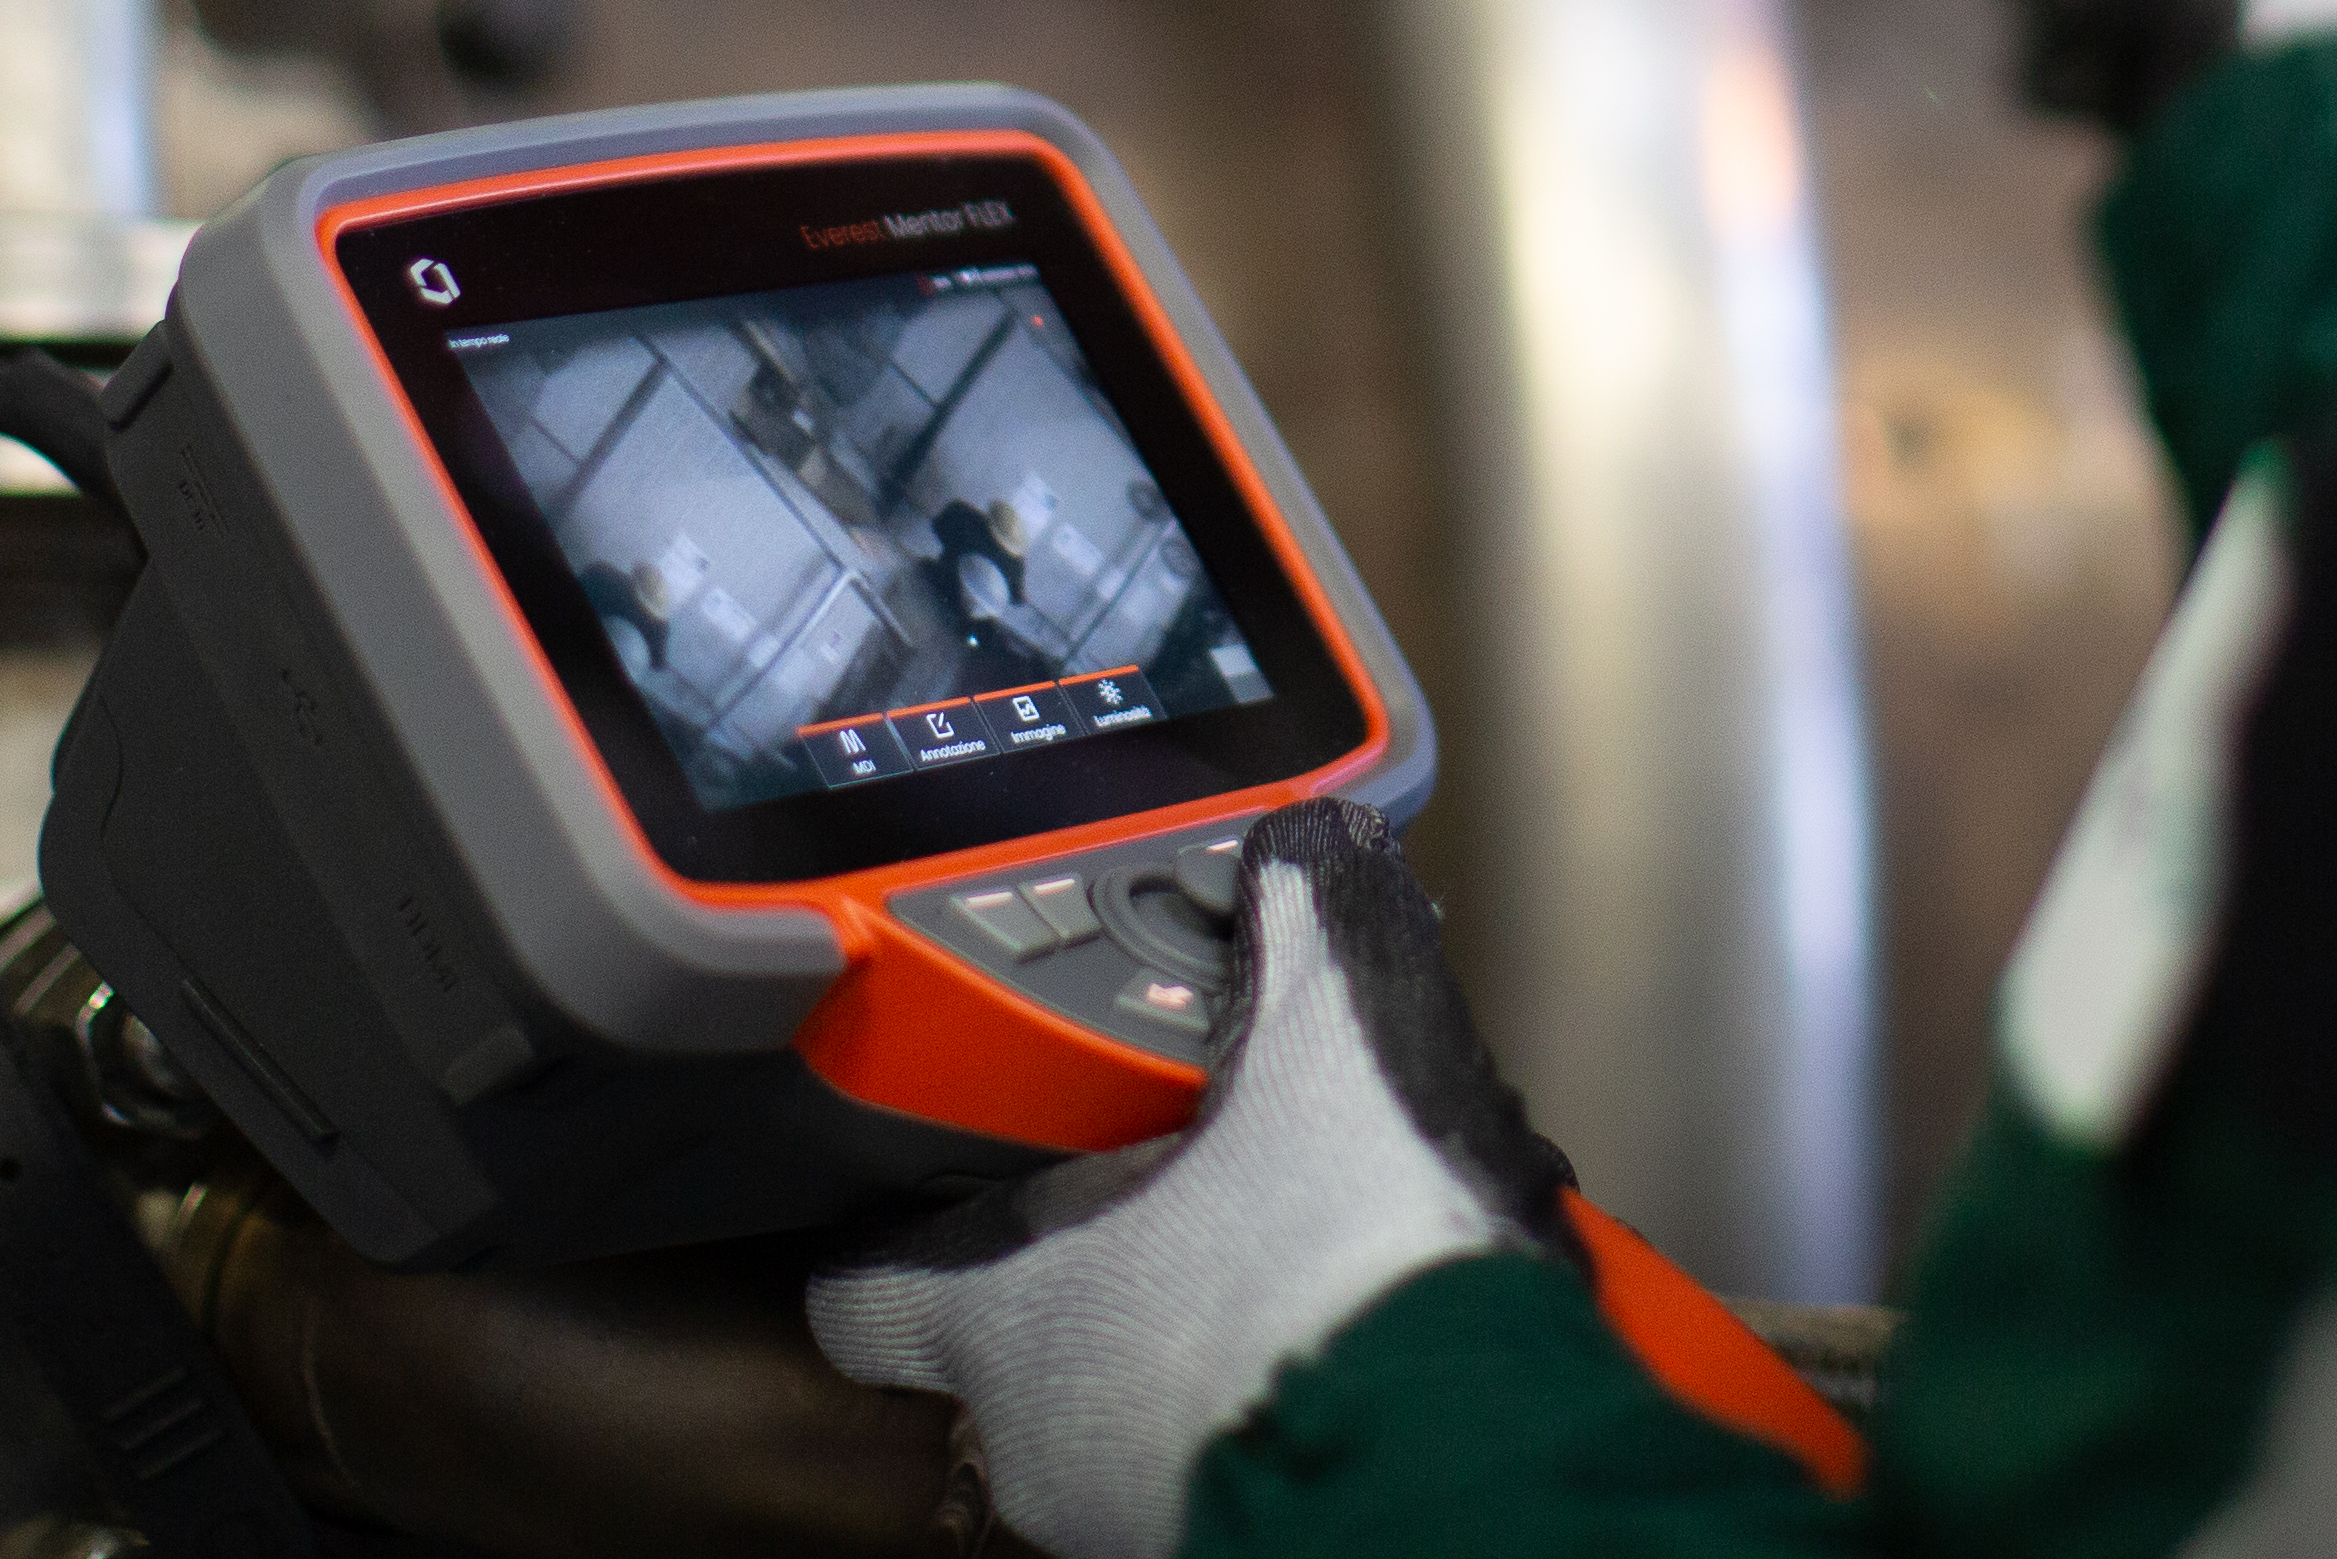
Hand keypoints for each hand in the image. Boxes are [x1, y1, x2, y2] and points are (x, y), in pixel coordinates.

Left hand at [809, 803, 1582, 1558]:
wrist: (1468, 1465)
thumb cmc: (1344, 1267)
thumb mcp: (1334, 1051)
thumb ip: (1304, 934)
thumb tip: (1303, 847)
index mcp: (1007, 1315)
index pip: (868, 1293)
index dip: (895, 1228)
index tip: (938, 1178)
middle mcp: (1042, 1437)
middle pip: (1014, 1341)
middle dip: (1093, 1260)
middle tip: (1174, 1178)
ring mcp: (1130, 1515)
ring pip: (1122, 1407)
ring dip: (1188, 1333)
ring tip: (1295, 1249)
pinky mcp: (1234, 1541)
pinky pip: (1217, 1457)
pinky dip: (1263, 1397)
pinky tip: (1352, 1333)